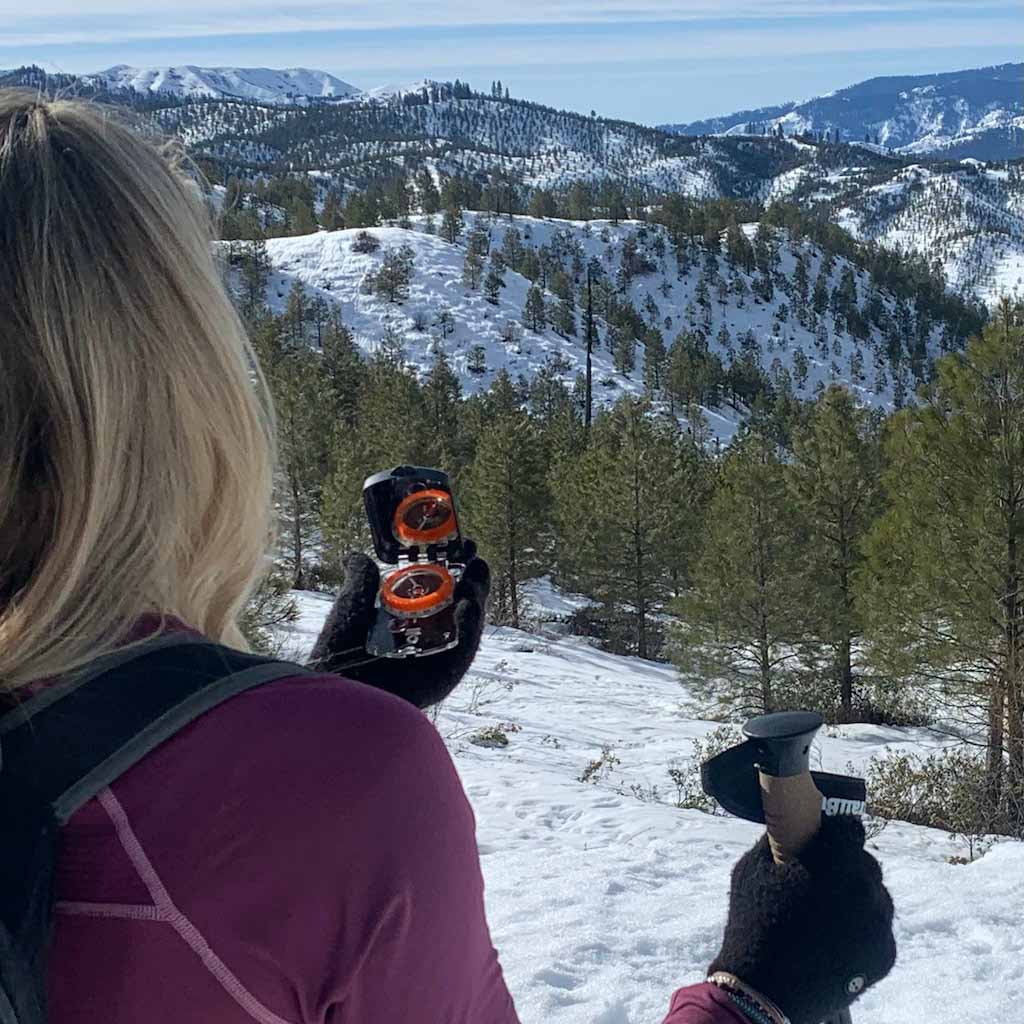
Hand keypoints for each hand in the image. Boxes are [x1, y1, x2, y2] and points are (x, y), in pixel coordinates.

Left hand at [307, 543, 489, 708]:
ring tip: (476, 569)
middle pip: (459, 604)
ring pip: (468, 623)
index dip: (450, 568)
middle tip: (474, 553)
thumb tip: (355, 555)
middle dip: (471, 577)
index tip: (458, 545)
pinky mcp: (447, 675)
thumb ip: (360, 579)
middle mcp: (426, 641)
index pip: (437, 591)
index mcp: (407, 623)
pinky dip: (471, 625)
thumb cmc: (339, 651)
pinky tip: (468, 603)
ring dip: (476, 594)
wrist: (338, 687)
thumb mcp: (352, 604)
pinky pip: (466, 648)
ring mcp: (439, 658)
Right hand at [709, 815, 895, 1023]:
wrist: (764, 990)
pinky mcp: (885, 955)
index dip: (837, 831)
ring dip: (857, 896)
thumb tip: (789, 822)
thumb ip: (777, 841)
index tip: (825, 837)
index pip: (851, 830)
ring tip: (829, 911)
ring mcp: (879, 927)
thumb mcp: (753, 868)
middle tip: (821, 878)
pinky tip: (835, 936)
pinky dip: (862, 928)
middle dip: (846, 865)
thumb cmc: (753, 921)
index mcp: (836, 865)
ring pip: (876, 896)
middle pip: (866, 863)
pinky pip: (878, 928)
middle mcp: (867, 892)